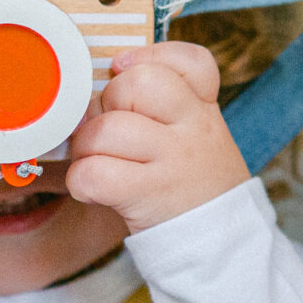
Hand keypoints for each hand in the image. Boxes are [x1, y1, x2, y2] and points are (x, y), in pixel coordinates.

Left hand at [66, 42, 251, 232]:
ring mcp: (173, 162)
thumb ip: (163, 107)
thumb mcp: (198, 138)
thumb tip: (99, 84)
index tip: (123, 69)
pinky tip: (91, 188)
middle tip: (107, 130)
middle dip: (106, 103)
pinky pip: (95, 172)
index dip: (150, 55)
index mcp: (204, 110)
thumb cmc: (192, 187)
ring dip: (85, 146)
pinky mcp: (149, 195)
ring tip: (94, 161)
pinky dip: (81, 180)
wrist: (221, 247)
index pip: (192, 61)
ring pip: (108, 128)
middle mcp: (194, 129)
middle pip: (137, 83)